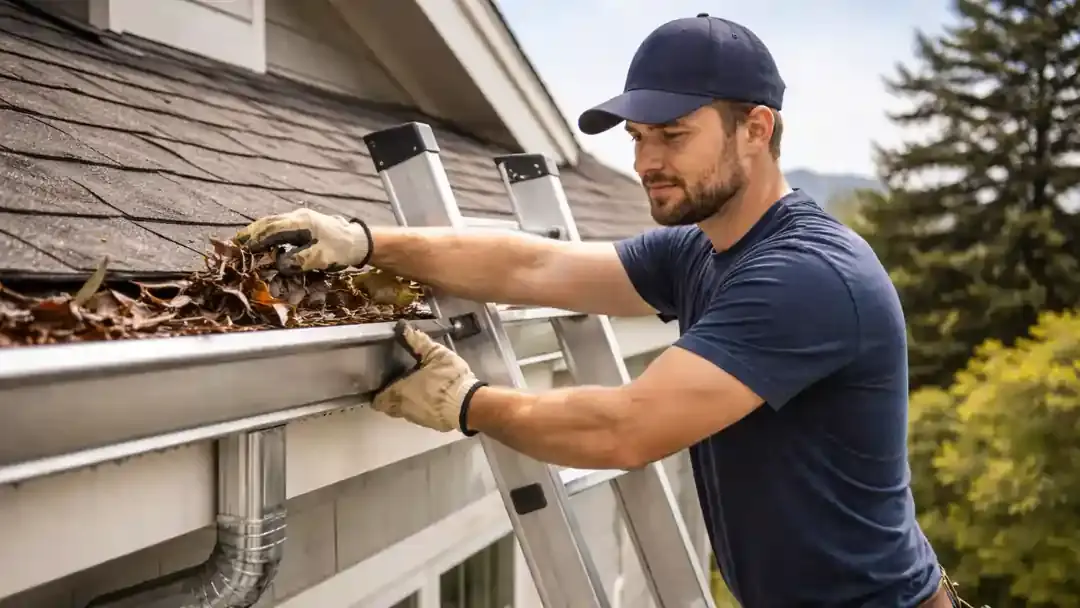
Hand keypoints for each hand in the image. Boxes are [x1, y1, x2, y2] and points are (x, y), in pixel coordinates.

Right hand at [233, 208, 372, 272]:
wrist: (359, 241)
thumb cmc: (341, 249)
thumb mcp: (322, 258)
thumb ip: (300, 260)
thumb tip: (281, 264)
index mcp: (301, 222)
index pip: (271, 228)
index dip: (254, 238)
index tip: (240, 247)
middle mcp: (298, 217)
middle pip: (268, 222)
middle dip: (251, 233)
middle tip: (234, 243)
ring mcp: (301, 219)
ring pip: (273, 223)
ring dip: (258, 232)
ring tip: (244, 243)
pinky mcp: (304, 224)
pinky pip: (280, 227)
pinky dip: (269, 233)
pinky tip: (263, 242)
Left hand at [373, 321, 486, 433]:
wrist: (470, 405)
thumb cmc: (448, 379)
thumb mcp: (435, 354)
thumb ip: (418, 342)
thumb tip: (402, 327)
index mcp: (400, 391)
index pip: (379, 400)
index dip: (376, 394)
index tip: (379, 386)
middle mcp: (405, 408)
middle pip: (390, 408)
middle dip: (390, 399)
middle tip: (395, 386)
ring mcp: (419, 419)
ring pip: (405, 412)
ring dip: (406, 403)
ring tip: (414, 390)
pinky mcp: (433, 424)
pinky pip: (421, 416)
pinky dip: (422, 408)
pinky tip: (431, 398)